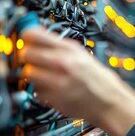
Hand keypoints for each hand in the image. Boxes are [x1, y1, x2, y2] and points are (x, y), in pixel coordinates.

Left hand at [19, 28, 134, 135]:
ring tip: (42, 75)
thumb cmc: (94, 77)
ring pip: (27, 72)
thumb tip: (33, 36)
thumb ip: (56, 44)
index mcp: (68, 48)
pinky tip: (50, 87)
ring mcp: (57, 81)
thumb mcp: (79, 52)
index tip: (26, 41)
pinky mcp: (53, 98)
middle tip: (33, 60)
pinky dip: (39, 88)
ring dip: (31, 74)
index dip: (26, 38)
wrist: (108, 100)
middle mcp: (62, 63)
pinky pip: (35, 89)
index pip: (33, 35)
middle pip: (26, 53)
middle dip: (27, 57)